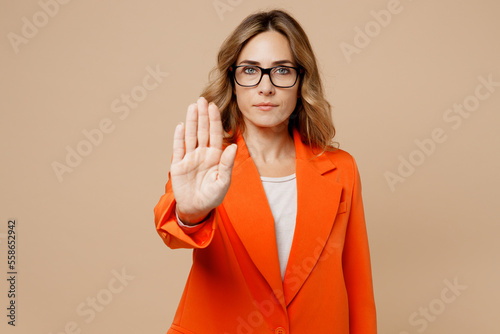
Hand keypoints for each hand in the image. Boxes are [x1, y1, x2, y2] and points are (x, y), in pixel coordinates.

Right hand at [170, 97, 236, 224]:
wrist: (196, 209)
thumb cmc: (212, 197)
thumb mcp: (223, 182)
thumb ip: (227, 164)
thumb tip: (232, 146)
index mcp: (215, 156)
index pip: (215, 134)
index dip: (214, 120)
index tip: (214, 106)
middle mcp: (202, 154)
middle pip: (202, 131)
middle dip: (203, 115)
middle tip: (202, 99)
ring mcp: (190, 158)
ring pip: (190, 136)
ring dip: (191, 121)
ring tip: (192, 106)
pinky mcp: (178, 165)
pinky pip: (178, 148)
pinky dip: (179, 137)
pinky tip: (181, 125)